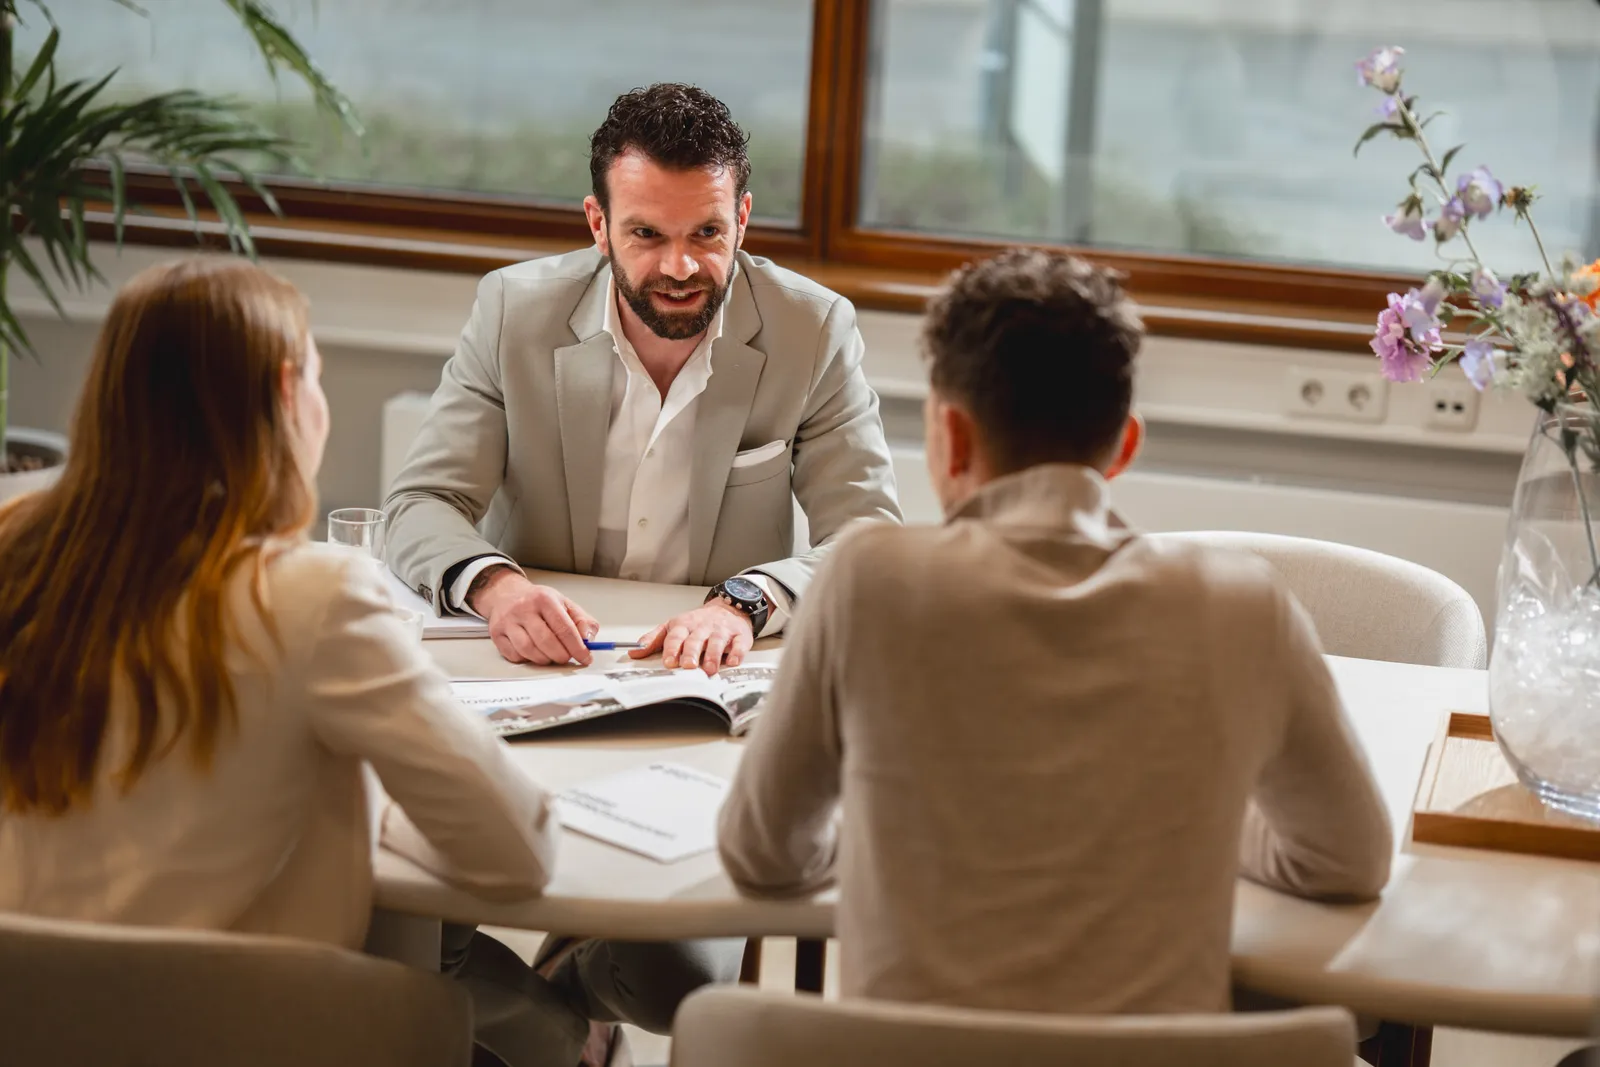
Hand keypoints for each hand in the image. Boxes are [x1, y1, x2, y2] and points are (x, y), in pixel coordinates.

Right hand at [470, 566, 598, 665]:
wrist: (506, 594)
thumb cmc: (538, 602)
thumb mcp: (564, 604)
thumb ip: (582, 621)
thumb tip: (589, 639)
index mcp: (544, 599)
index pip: (564, 628)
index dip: (577, 647)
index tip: (585, 658)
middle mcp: (524, 608)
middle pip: (546, 641)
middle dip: (561, 655)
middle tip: (567, 658)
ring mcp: (508, 621)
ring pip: (529, 650)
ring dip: (544, 659)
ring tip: (551, 655)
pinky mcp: (496, 634)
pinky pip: (514, 655)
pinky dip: (527, 659)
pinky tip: (533, 652)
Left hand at [630, 600, 753, 675]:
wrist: (728, 608)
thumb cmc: (698, 622)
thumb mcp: (673, 627)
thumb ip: (654, 640)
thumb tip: (634, 652)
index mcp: (684, 625)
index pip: (676, 636)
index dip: (672, 649)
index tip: (669, 661)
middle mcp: (702, 627)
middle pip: (696, 639)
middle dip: (691, 652)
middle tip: (688, 666)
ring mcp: (722, 631)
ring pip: (717, 642)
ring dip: (713, 656)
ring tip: (710, 669)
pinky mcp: (739, 635)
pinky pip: (739, 644)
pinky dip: (737, 652)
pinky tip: (733, 661)